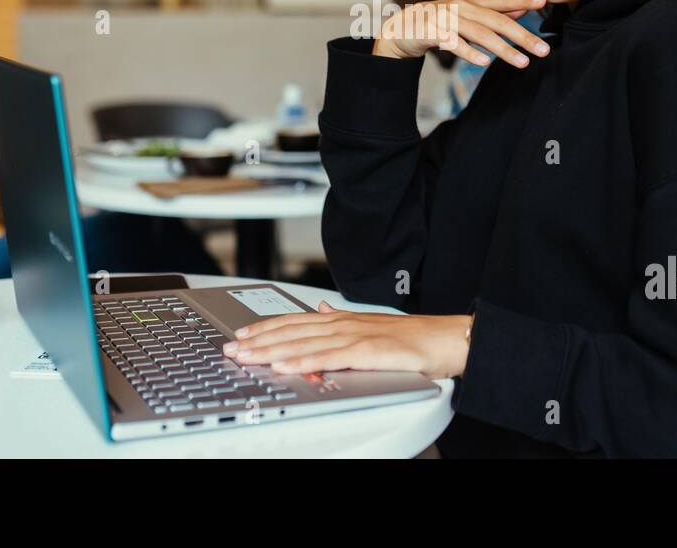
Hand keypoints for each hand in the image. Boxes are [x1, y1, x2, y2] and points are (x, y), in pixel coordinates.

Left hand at [222, 301, 472, 379]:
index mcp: (342, 320)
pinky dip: (303, 361)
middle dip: (258, 340)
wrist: (445, 338)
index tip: (242, 333)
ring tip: (247, 357)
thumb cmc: (413, 338)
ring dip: (272, 351)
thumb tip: (323, 311)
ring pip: (304, 344)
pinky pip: (328, 358)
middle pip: (292, 331)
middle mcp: (344, 324)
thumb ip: (343, 322)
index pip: (296, 322)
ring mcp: (354, 337)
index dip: (266, 328)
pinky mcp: (367, 352)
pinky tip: (285, 366)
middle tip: (231, 348)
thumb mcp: (371, 326)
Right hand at [372, 0, 548, 68]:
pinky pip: (452, 43)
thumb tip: (524, 8)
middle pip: (496, 21)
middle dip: (522, 36)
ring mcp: (446, 19)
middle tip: (543, 50)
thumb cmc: (441, 22)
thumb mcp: (470, 14)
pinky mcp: (431, 32)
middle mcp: (461, 7)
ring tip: (522, 63)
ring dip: (502, 49)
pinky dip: (468, 52)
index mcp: (472, 1)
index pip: (502, 0)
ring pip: (479, 34)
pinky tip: (484, 63)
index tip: (545, 1)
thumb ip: (496, 11)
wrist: (402, 29)